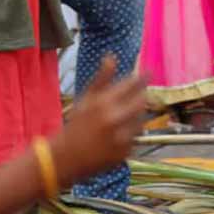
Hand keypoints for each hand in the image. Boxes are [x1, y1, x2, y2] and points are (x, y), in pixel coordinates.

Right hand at [52, 56, 146, 181]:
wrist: (66, 158)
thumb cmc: (77, 124)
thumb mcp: (86, 99)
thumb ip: (102, 79)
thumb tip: (111, 56)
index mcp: (103, 103)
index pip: (132, 84)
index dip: (142, 77)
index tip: (148, 72)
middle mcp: (114, 119)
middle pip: (142, 101)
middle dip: (142, 96)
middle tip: (139, 94)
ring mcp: (121, 137)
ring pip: (141, 120)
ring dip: (136, 115)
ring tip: (121, 117)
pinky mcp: (125, 152)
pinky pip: (136, 137)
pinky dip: (130, 133)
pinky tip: (117, 134)